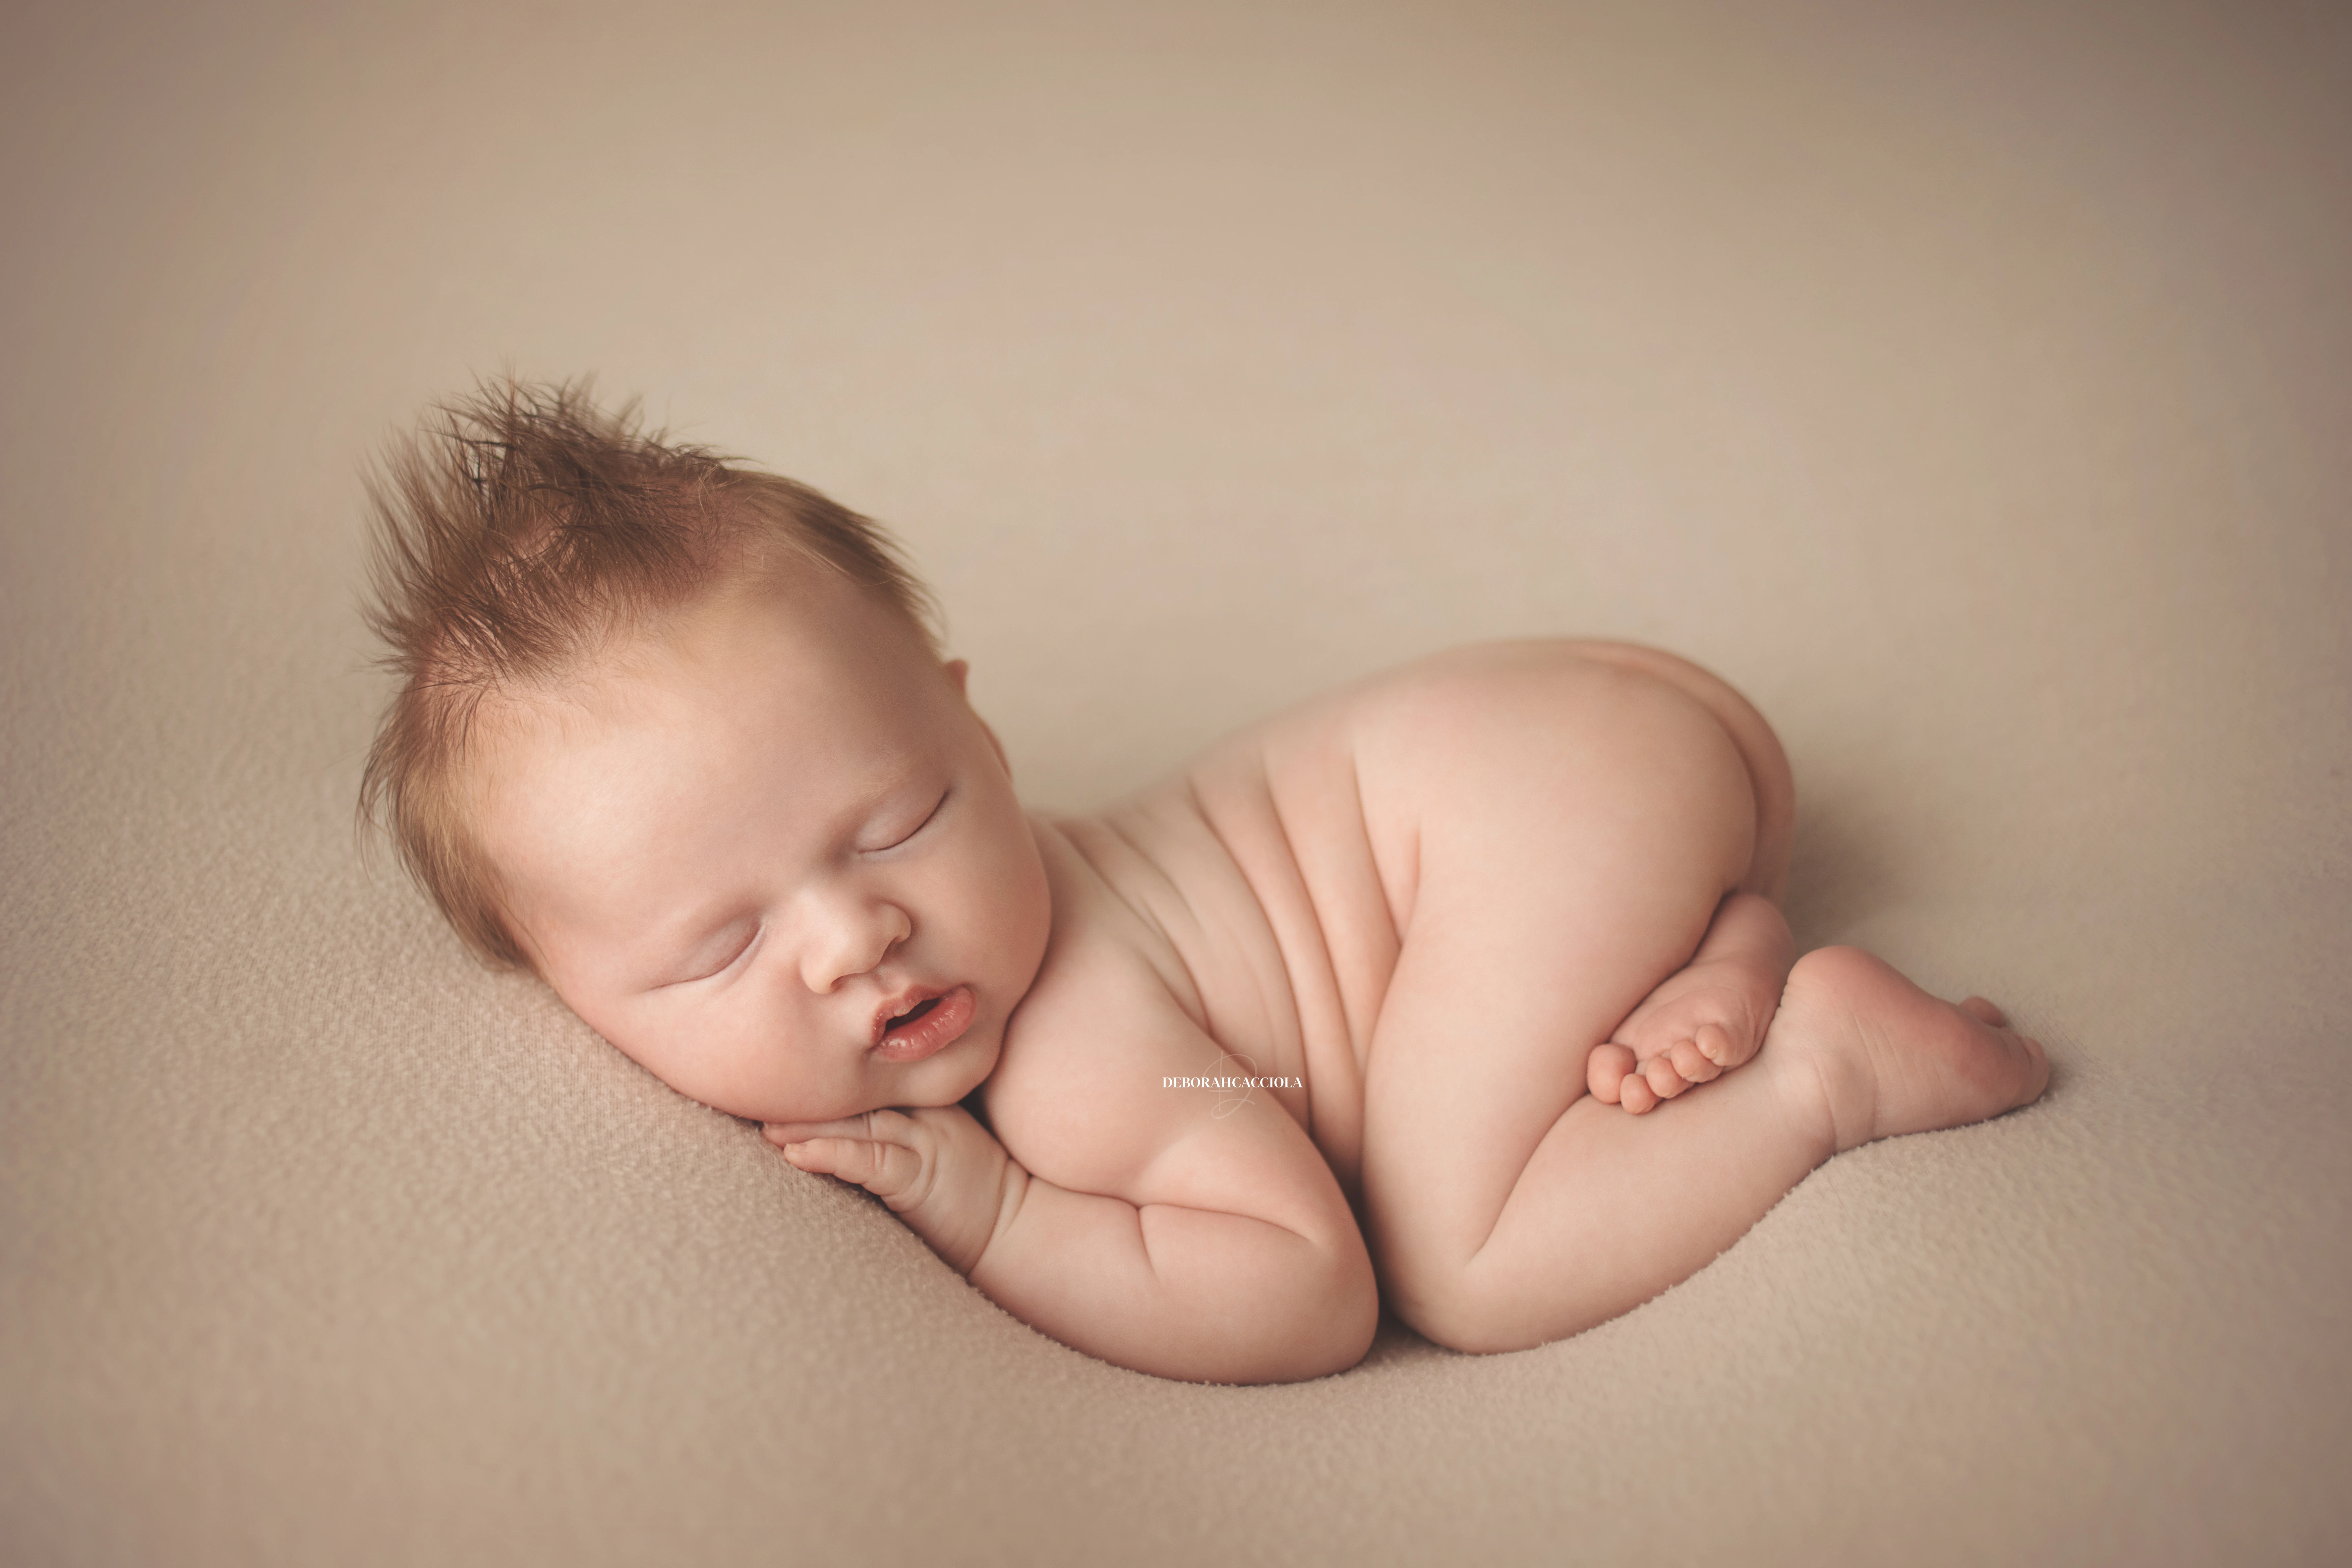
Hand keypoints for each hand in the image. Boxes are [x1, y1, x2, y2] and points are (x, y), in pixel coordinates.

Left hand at [763, 1104, 1014, 1276]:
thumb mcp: (931, 1153)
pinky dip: (833, 1154)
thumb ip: (892, 1136)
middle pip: (855, 1098)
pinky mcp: (921, 1176)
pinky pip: (872, 1160)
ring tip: (765, 1127)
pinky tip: (798, 1154)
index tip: (777, 1084)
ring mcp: (925, 1141)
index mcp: (923, 1104)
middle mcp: (923, 1114)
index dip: (822, 1085)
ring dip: (807, 1124)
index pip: (865, 1086)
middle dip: (804, 1100)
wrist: (1015, 1230)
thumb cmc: (967, 1198)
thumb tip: (832, 1136)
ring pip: (858, 1123)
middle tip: (755, 1096)